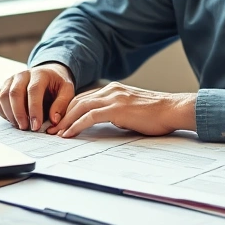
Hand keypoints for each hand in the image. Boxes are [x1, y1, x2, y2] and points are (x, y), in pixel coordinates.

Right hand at [0, 63, 74, 130]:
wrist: (49, 75)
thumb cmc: (57, 85)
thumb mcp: (67, 91)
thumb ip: (62, 105)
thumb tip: (54, 120)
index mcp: (40, 74)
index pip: (33, 90)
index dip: (34, 110)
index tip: (36, 126)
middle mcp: (23, 75)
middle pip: (14, 93)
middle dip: (19, 114)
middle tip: (26, 128)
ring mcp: (11, 80)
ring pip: (3, 96)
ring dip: (10, 114)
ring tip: (21, 125)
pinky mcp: (4, 86)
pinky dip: (2, 111)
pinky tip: (12, 119)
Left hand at [47, 82, 195, 137]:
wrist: (174, 109)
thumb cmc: (158, 114)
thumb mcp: (132, 110)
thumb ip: (118, 112)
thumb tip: (108, 122)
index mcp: (114, 90)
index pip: (84, 98)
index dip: (69, 110)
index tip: (59, 122)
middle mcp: (111, 90)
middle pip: (78, 101)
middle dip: (62, 115)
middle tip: (51, 129)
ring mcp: (113, 97)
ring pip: (80, 107)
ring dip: (65, 121)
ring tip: (55, 133)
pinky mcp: (117, 108)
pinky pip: (89, 117)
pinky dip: (76, 125)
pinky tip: (68, 134)